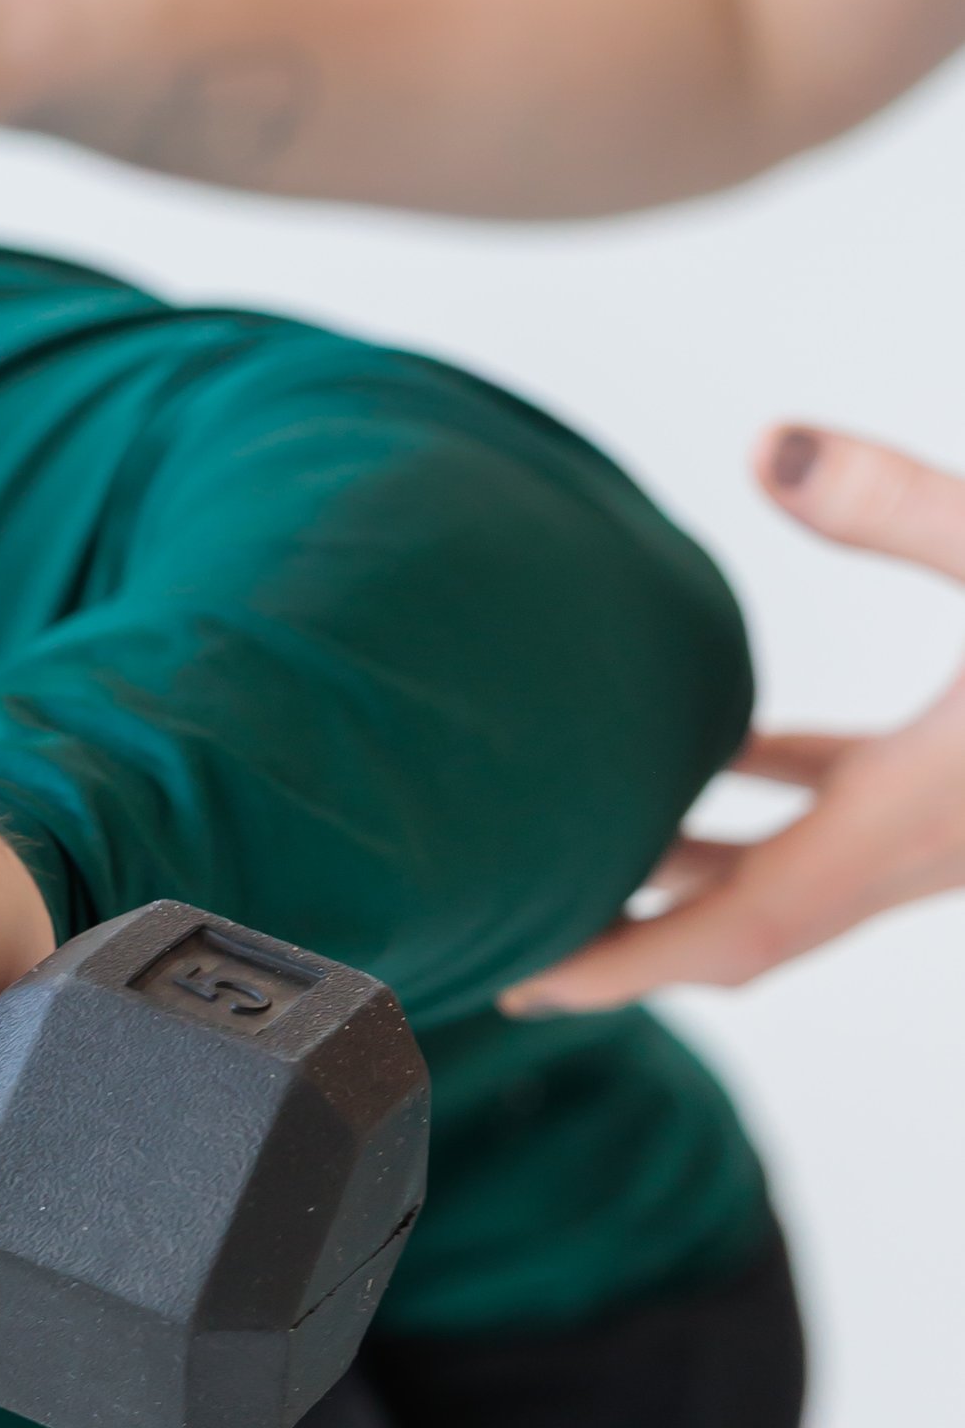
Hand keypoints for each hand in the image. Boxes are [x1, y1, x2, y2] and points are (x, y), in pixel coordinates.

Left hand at [505, 425, 964, 1007]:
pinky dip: (774, 797)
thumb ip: (897, 503)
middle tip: (507, 935)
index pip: (742, 933)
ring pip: (800, 875)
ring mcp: (959, 827)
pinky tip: (723, 748)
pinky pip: (850, 814)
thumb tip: (764, 445)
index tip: (522, 982)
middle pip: (750, 929)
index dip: (625, 968)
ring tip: (577, 848)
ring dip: (693, 870)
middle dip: (632, 942)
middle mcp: (935, 848)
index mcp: (926, 820)